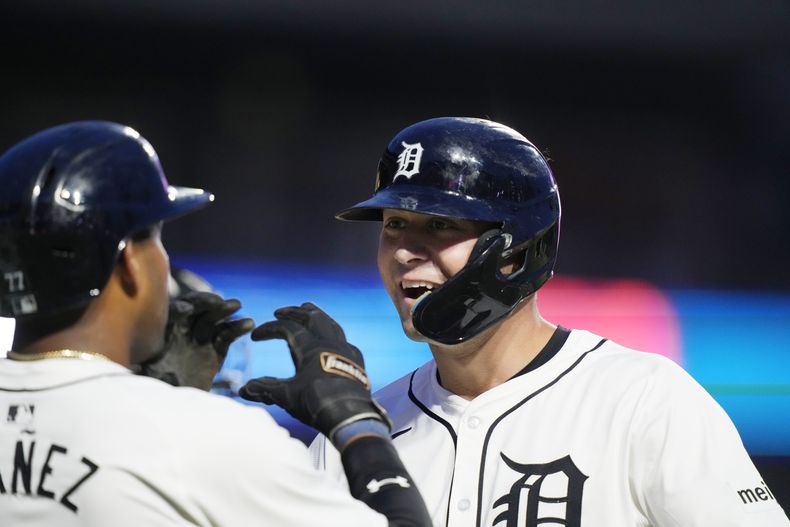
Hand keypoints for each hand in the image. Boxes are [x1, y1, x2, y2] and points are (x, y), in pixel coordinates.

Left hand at [136, 291, 253, 390]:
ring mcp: (201, 338)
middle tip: (216, 301)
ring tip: (236, 305)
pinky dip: (238, 327)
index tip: (185, 311)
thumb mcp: (145, 380)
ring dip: (224, 309)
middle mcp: (181, 331)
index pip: (168, 314)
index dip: (176, 310)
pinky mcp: (217, 349)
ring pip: (213, 318)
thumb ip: (143, 371)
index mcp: (161, 334)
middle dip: (204, 303)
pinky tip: (249, 323)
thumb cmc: (156, 393)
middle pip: (193, 309)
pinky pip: (228, 334)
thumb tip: (135, 368)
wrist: (176, 410)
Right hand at [239, 302, 390, 440]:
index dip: (270, 329)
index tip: (255, 336)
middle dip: (294, 312)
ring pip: (331, 324)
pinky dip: (333, 334)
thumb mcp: (287, 396)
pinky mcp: (357, 361)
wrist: (351, 416)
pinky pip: (344, 340)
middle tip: (280, 312)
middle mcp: (330, 343)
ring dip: (317, 316)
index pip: (288, 328)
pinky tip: (331, 339)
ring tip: (307, 312)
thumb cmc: (317, 403)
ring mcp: (346, 350)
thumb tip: (243, 390)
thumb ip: (265, 389)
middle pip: (312, 318)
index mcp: (311, 347)